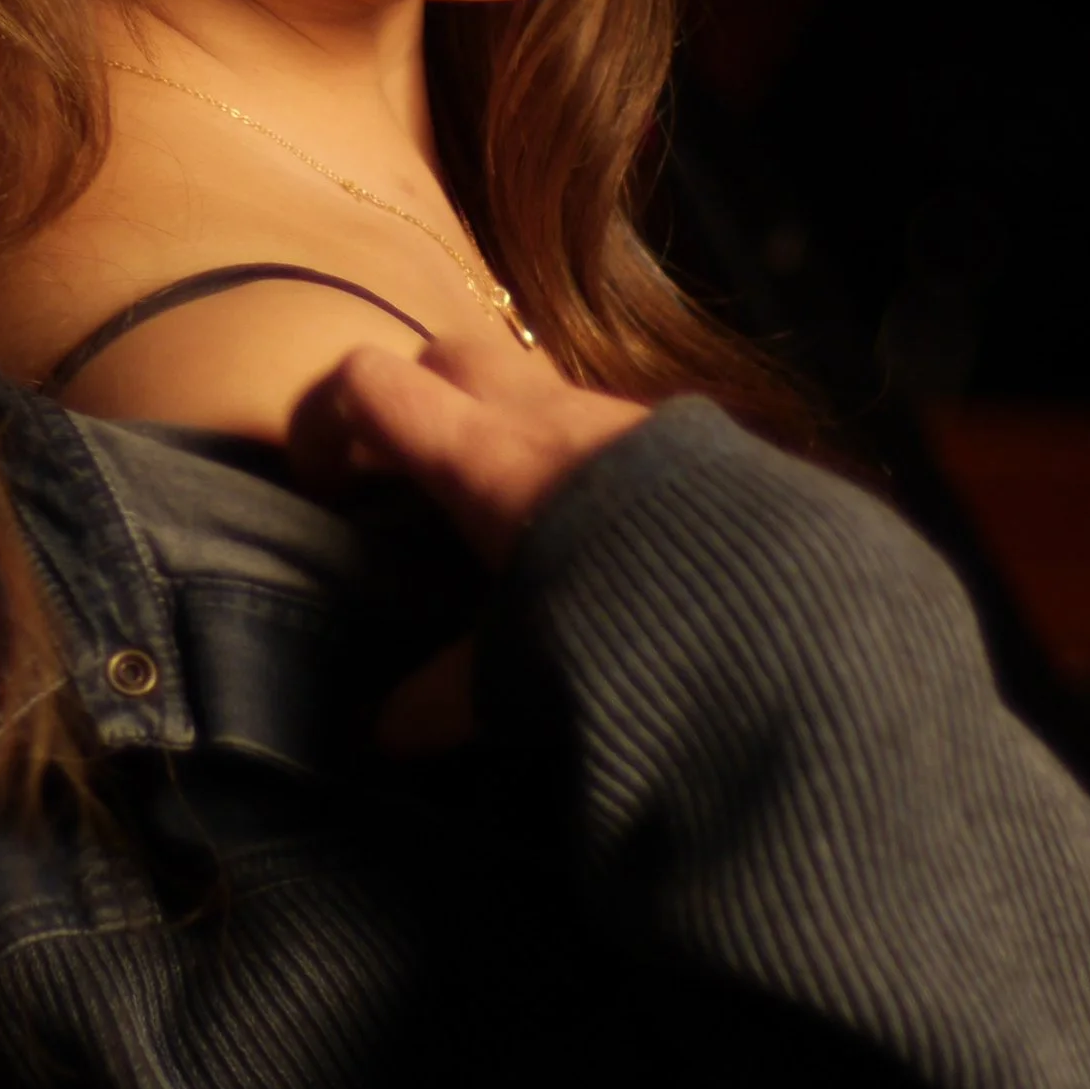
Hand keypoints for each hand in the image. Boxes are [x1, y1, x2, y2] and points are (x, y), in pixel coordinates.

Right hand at [288, 331, 647, 759]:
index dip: (328, 417)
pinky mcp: (669, 429)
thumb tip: (384, 736)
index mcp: (478, 455)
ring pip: (528, 376)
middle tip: (409, 473)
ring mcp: (608, 409)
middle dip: (414, 397)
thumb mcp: (514, 673)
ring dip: (497, 416)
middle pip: (445, 352)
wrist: (762, 596)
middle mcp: (537, 412)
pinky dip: (566, 444)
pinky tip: (583, 512)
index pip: (371, 383)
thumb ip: (444, 698)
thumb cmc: (613, 620)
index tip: (327, 484)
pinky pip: (594, 413)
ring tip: (499, 495)